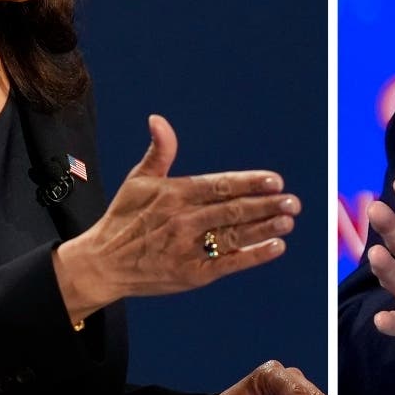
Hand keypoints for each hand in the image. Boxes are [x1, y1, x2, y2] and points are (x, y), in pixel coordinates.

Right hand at [53, 114, 299, 318]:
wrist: (101, 264)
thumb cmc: (123, 218)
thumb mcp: (138, 180)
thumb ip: (159, 151)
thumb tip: (158, 119)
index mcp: (175, 194)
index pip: (220, 185)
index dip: (249, 182)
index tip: (275, 180)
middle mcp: (183, 220)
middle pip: (233, 211)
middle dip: (266, 205)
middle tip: (292, 201)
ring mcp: (188, 248)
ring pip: (234, 236)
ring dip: (265, 228)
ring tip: (288, 221)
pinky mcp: (191, 274)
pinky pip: (229, 264)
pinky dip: (253, 256)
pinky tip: (276, 247)